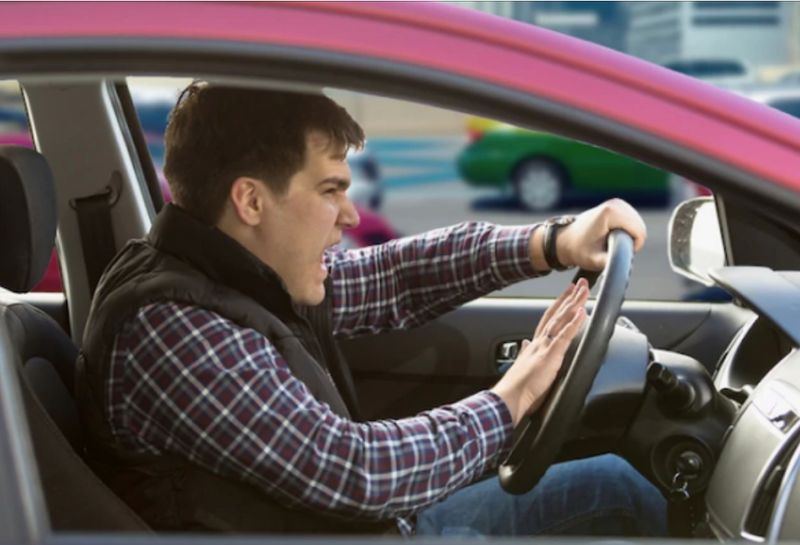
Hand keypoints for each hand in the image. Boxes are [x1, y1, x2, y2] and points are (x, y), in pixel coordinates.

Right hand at [491, 279, 589, 425]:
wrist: (510, 397)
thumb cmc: (517, 387)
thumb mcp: (522, 365)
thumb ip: (524, 352)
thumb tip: (524, 343)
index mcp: (534, 344)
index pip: (548, 320)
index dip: (557, 306)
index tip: (566, 294)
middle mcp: (539, 341)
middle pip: (555, 315)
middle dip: (568, 298)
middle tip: (579, 284)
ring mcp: (545, 347)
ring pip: (560, 320)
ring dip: (573, 304)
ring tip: (583, 291)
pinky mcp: (551, 355)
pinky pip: (564, 336)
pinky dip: (573, 323)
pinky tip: (581, 313)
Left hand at [557, 199, 645, 270]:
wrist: (568, 239)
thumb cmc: (580, 250)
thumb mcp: (595, 260)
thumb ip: (611, 262)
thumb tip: (624, 265)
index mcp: (611, 212)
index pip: (639, 232)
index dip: (633, 246)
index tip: (616, 251)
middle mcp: (616, 203)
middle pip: (640, 227)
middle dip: (632, 241)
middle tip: (613, 248)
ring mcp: (618, 202)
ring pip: (638, 224)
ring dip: (630, 236)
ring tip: (612, 242)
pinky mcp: (618, 204)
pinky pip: (633, 221)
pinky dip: (628, 230)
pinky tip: (614, 235)